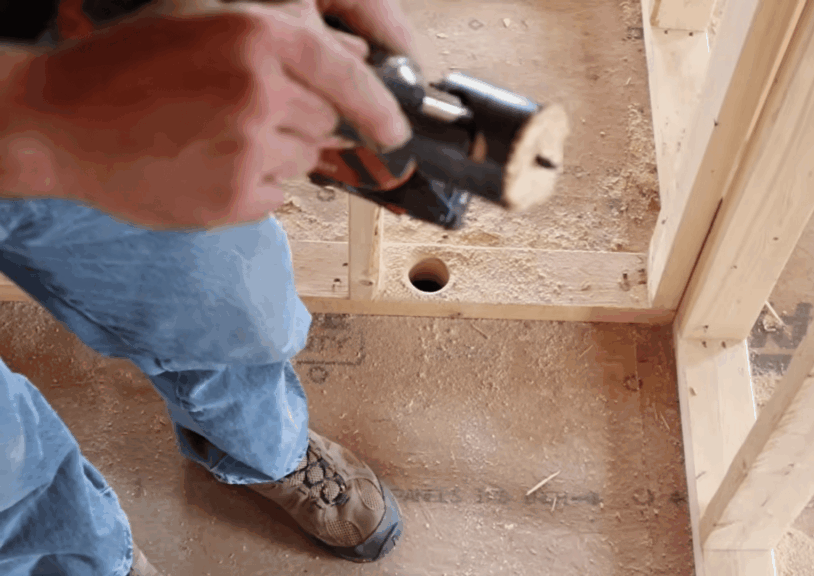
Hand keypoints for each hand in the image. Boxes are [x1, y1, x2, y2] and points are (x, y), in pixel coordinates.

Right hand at [0, 3, 412, 228]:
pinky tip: (207, 165)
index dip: (382, 107)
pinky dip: (254, 186)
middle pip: (329, 121)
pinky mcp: (234, 198)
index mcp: (257, 37)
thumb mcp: (205, 22)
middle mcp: (260, 92)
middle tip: (245, 112)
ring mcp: (247, 149)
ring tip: (216, 135)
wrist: (60, 121)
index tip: (397, 130)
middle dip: (303, 119)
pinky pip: (276, 195)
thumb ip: (285, 35)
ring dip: (277, 152)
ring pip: (305, 160)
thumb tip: (356, 58)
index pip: (351, 77)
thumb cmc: (128, 67)